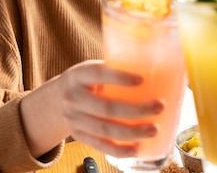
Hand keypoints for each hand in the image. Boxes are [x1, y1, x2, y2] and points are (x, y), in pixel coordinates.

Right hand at [21, 60, 163, 157]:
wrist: (57, 99)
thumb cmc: (87, 81)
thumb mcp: (93, 69)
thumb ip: (117, 69)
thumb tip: (159, 67)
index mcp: (79, 74)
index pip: (99, 74)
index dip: (119, 77)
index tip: (142, 79)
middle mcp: (73, 97)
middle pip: (106, 107)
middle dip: (136, 109)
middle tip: (159, 106)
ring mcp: (73, 119)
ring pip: (105, 129)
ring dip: (132, 132)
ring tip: (154, 129)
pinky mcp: (78, 135)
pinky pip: (100, 145)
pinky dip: (119, 150)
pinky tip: (136, 149)